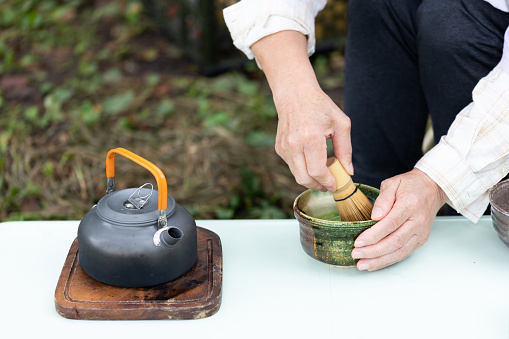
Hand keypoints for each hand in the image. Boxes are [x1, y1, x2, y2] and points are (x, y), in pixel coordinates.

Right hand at [251, 31, 352, 191]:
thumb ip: (346, 149)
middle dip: (319, 186)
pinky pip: (292, 166)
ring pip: (297, 175)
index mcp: (311, 138)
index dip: (328, 182)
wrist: (295, 94)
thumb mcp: (341, 124)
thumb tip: (348, 171)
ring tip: (323, 173)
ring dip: (311, 179)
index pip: (317, 171)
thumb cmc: (320, 106)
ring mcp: (285, 147)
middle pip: (305, 178)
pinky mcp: (280, 148)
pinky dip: (303, 169)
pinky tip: (311, 160)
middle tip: (329, 185)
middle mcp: (295, 145)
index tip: (336, 185)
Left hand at [351, 168, 447, 270]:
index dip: (373, 235)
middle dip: (373, 251)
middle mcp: (417, 222)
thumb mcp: (393, 183)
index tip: (358, 242)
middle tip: (356, 254)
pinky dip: (389, 260)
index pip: (390, 224)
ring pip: (400, 251)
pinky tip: (375, 263)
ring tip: (363, 264)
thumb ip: (383, 199)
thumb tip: (375, 216)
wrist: (432, 188)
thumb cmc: (411, 185)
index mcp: (410, 206)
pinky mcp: (421, 240)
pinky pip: (404, 253)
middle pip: (394, 241)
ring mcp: (421, 233)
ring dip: (380, 260)